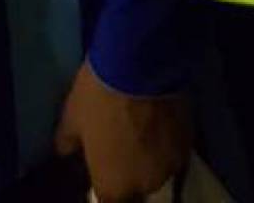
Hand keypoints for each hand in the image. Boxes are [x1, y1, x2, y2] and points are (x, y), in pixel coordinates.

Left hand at [55, 60, 190, 202]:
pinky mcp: (188, 140)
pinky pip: (173, 146)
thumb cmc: (99, 96)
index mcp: (113, 186)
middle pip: (136, 185)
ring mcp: (170, 164)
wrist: (140, 64)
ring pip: (157, 166)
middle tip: (121, 139)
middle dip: (129, 168)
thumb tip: (65, 150)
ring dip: (149, 153)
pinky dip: (166, 136)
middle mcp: (145, 184)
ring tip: (142, 124)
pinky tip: (159, 115)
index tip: (103, 166)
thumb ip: (69, 141)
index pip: (110, 201)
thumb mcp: (72, 116)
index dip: (107, 184)